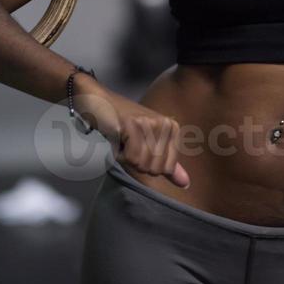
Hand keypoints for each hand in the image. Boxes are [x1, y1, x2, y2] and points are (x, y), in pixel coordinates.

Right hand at [72, 80, 190, 189]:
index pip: (167, 168)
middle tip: (127, 142)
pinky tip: (116, 137)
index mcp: (172, 129)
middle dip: (136, 162)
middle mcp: (165, 124)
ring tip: (121, 138)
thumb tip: (185, 183)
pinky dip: (118, 154)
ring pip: (142, 164)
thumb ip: (167, 163)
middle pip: (155, 168)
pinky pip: (131, 158)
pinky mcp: (134, 125)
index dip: (147, 165)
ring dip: (125, 158)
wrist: (97, 100)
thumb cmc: (120, 123)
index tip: (137, 148)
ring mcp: (151, 123)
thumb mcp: (147, 144)